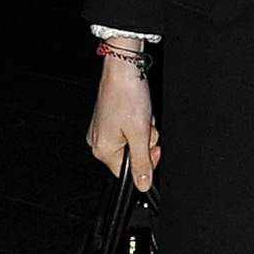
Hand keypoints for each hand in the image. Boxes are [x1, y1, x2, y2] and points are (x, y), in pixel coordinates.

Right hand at [86, 52, 159, 188]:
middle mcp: (98, 141)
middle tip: (146, 126)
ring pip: (132, 142)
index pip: (127, 173)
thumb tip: (143, 185)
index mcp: (103, 149)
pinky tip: (138, 111)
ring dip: (143, 131)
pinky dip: (137, 123)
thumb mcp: (141, 134)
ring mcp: (102, 130)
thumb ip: (142, 162)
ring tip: (141, 115)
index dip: (145, 163)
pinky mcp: (107, 119)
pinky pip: (128, 130)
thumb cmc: (128, 96)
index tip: (154, 148)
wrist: (122, 68)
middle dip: (144, 143)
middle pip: (130, 156)